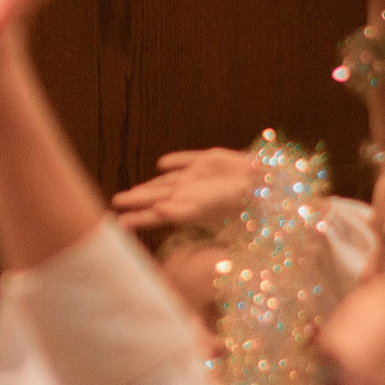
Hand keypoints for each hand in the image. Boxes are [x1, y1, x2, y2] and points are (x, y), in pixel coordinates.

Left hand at [110, 146, 259, 231]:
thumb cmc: (238, 202)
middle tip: (116, 202)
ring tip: (135, 191)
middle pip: (157, 196)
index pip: (155, 214)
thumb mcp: (206, 207)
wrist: (268, 185)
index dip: (137, 218)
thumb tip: (155, 212)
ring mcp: (199, 177)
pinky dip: (175, 162)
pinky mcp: (211, 161)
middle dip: (137, 200)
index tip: (118, 223)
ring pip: (169, 181)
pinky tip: (162, 164)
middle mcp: (189, 192)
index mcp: (185, 205)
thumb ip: (181, 211)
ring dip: (152, 186)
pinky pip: (188, 161)